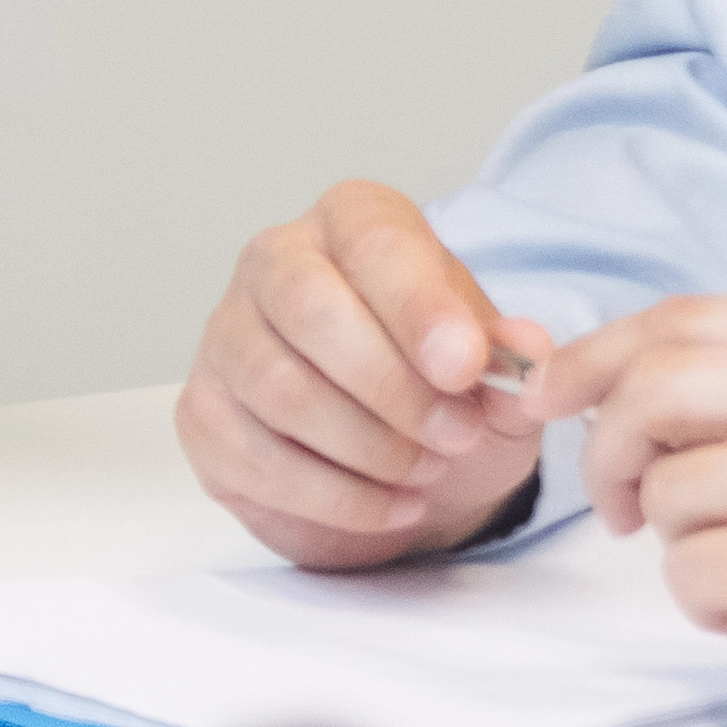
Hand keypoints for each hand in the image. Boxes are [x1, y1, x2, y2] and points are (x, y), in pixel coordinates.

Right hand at [178, 183, 554, 571]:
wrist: (406, 458)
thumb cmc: (442, 388)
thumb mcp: (497, 373)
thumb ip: (512, 358)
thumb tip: (524, 347)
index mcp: (353, 222)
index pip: (374, 244)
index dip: (419, 307)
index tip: (465, 367)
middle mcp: (275, 261)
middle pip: (309, 309)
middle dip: (391, 386)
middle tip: (457, 435)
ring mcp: (227, 336)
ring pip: (280, 389)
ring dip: (367, 446)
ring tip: (428, 471)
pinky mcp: (202, 413)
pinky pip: (257, 458)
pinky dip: (337, 496)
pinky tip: (393, 504)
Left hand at [566, 292, 726, 726]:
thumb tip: (593, 382)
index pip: (680, 321)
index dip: (594, 356)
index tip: (546, 395)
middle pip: (653, 390)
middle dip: (607, 456)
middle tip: (623, 510)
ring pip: (665, 492)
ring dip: (680, 547)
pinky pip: (690, 571)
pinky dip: (710, 603)